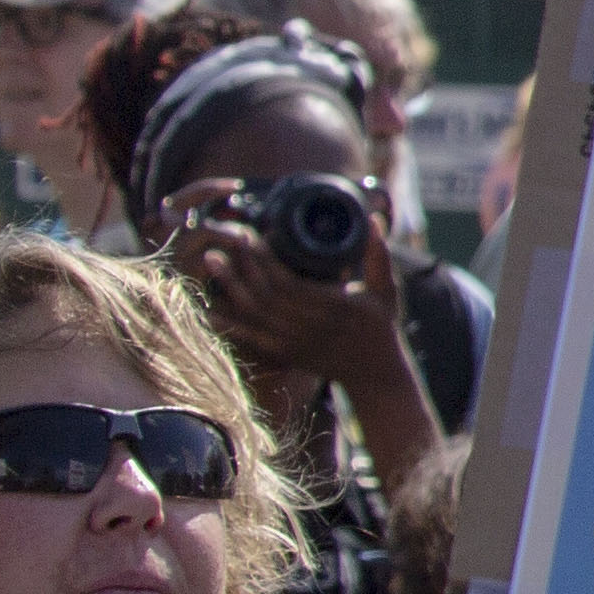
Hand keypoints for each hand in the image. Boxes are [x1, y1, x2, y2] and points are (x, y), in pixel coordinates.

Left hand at [157, 170, 418, 399]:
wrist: (374, 374)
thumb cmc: (380, 327)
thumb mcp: (385, 291)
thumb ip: (378, 256)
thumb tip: (373, 219)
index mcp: (334, 307)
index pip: (288, 280)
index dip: (265, 258)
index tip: (251, 236)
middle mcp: (310, 326)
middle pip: (264, 293)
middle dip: (240, 265)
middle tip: (223, 239)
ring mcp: (294, 342)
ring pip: (252, 313)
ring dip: (229, 286)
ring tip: (211, 261)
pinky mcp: (284, 354)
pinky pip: (248, 336)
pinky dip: (227, 321)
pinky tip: (208, 305)